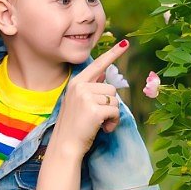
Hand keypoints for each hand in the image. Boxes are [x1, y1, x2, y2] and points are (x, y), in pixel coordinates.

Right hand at [51, 40, 128, 155]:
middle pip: (111, 88)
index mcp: (77, 82)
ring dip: (112, 114)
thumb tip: (103, 75)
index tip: (125, 43)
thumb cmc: (73, 126)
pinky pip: (116, 111)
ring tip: (100, 123)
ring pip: (115, 100)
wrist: (65, 146)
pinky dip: (114, 122)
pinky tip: (103, 128)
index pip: (98, 64)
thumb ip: (90, 87)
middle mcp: (80, 86)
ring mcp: (86, 97)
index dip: (113, 53)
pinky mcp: (94, 109)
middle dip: (110, 104)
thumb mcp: (78, 102)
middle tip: (99, 117)